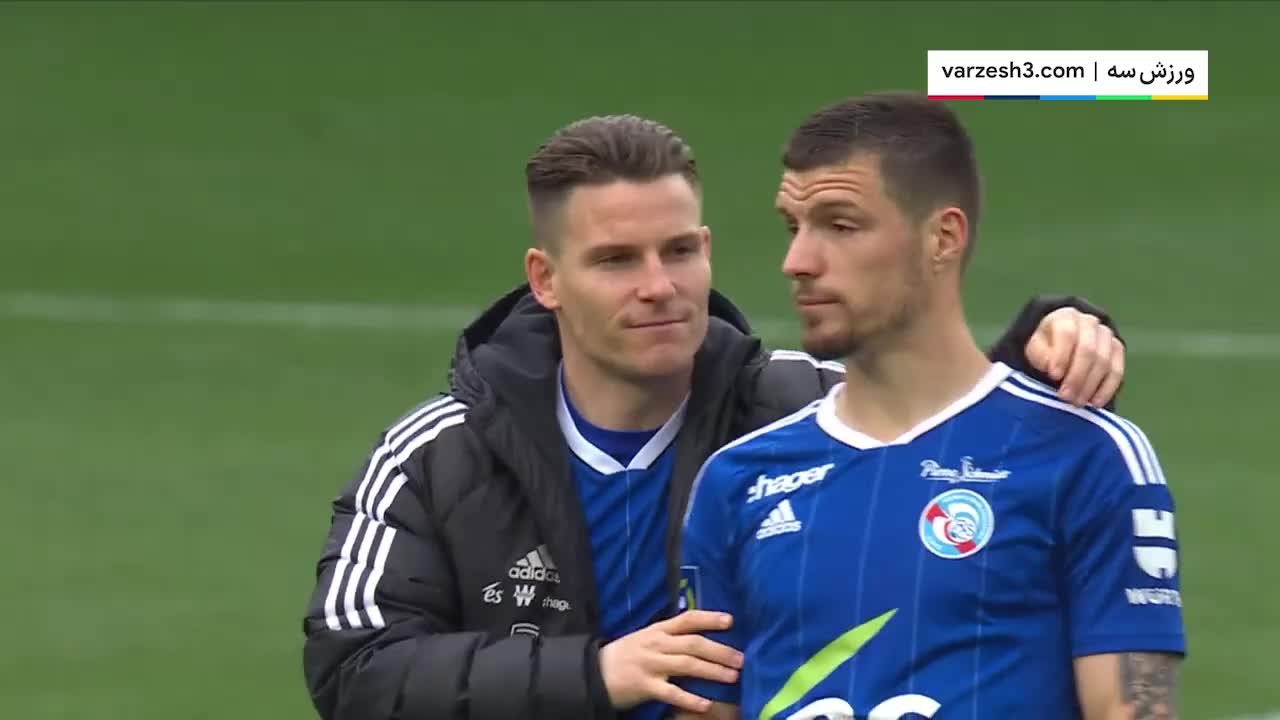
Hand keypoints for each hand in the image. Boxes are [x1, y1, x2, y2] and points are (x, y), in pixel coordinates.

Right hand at [599, 610, 743, 713]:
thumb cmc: (625, 655)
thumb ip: (669, 636)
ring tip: (732, 677)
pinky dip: (690, 699)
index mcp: (657, 630)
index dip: (709, 618)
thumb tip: (699, 636)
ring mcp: (651, 665)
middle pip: (693, 644)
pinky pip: (671, 693)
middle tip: (741, 659)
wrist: (594, 672)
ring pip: (687, 665)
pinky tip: (706, 704)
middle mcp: (656, 644)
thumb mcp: (645, 638)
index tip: (730, 621)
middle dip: (720, 651)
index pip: (687, 619)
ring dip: (712, 671)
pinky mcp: (645, 686)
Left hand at [1024, 307, 1125, 407]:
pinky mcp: (1117, 350)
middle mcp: (1089, 322)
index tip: (1054, 376)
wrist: (1064, 343)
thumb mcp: (1036, 349)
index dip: (1062, 355)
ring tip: (1077, 403)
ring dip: (1090, 385)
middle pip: (1088, 349)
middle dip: (1076, 376)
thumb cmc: (1046, 347)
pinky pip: (1117, 370)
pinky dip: (1107, 388)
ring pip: (1103, 361)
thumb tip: (1054, 369)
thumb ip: (1042, 356)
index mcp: (1066, 317)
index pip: (1067, 333)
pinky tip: (1095, 403)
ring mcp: (1106, 335)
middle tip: (1066, 397)